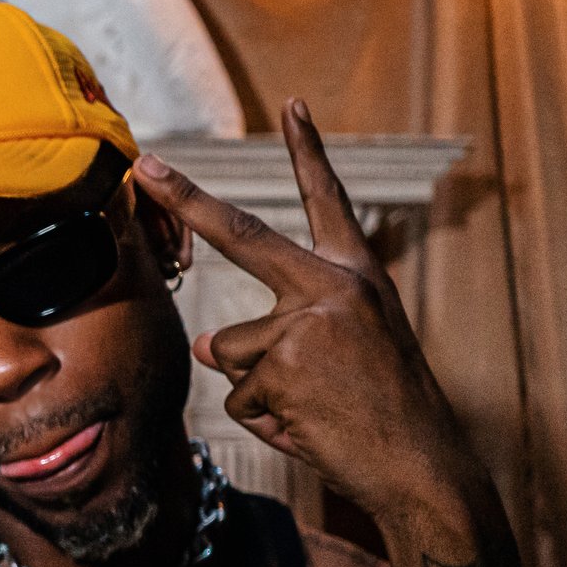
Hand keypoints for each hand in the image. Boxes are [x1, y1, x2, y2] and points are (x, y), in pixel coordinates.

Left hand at [133, 100, 477, 520]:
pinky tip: (310, 425)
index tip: (291, 103)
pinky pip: (238, 396)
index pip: (328, 202)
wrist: (421, 462)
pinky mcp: (285, 364)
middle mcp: (334, 286)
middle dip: (186, 199)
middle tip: (145, 167)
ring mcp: (308, 322)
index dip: (308, 151)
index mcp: (357, 275)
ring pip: (228, 352)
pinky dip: (265, 420)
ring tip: (313, 407)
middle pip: (242, 235)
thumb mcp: (340, 354)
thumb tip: (203, 344)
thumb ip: (276, 336)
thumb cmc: (380, 411)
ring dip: (256, 389)